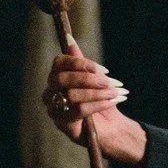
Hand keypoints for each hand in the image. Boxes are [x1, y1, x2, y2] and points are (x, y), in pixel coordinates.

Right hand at [43, 39, 145, 164]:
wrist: (113, 128)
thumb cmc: (101, 101)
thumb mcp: (95, 79)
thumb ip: (82, 62)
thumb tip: (69, 39)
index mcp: (56, 79)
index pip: (59, 63)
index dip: (81, 63)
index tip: (104, 69)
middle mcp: (50, 94)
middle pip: (62, 78)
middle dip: (90, 78)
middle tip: (111, 82)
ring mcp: (54, 110)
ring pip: (71, 95)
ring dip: (98, 92)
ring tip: (116, 92)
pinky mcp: (63, 125)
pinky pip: (79, 110)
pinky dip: (99, 104)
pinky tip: (113, 101)